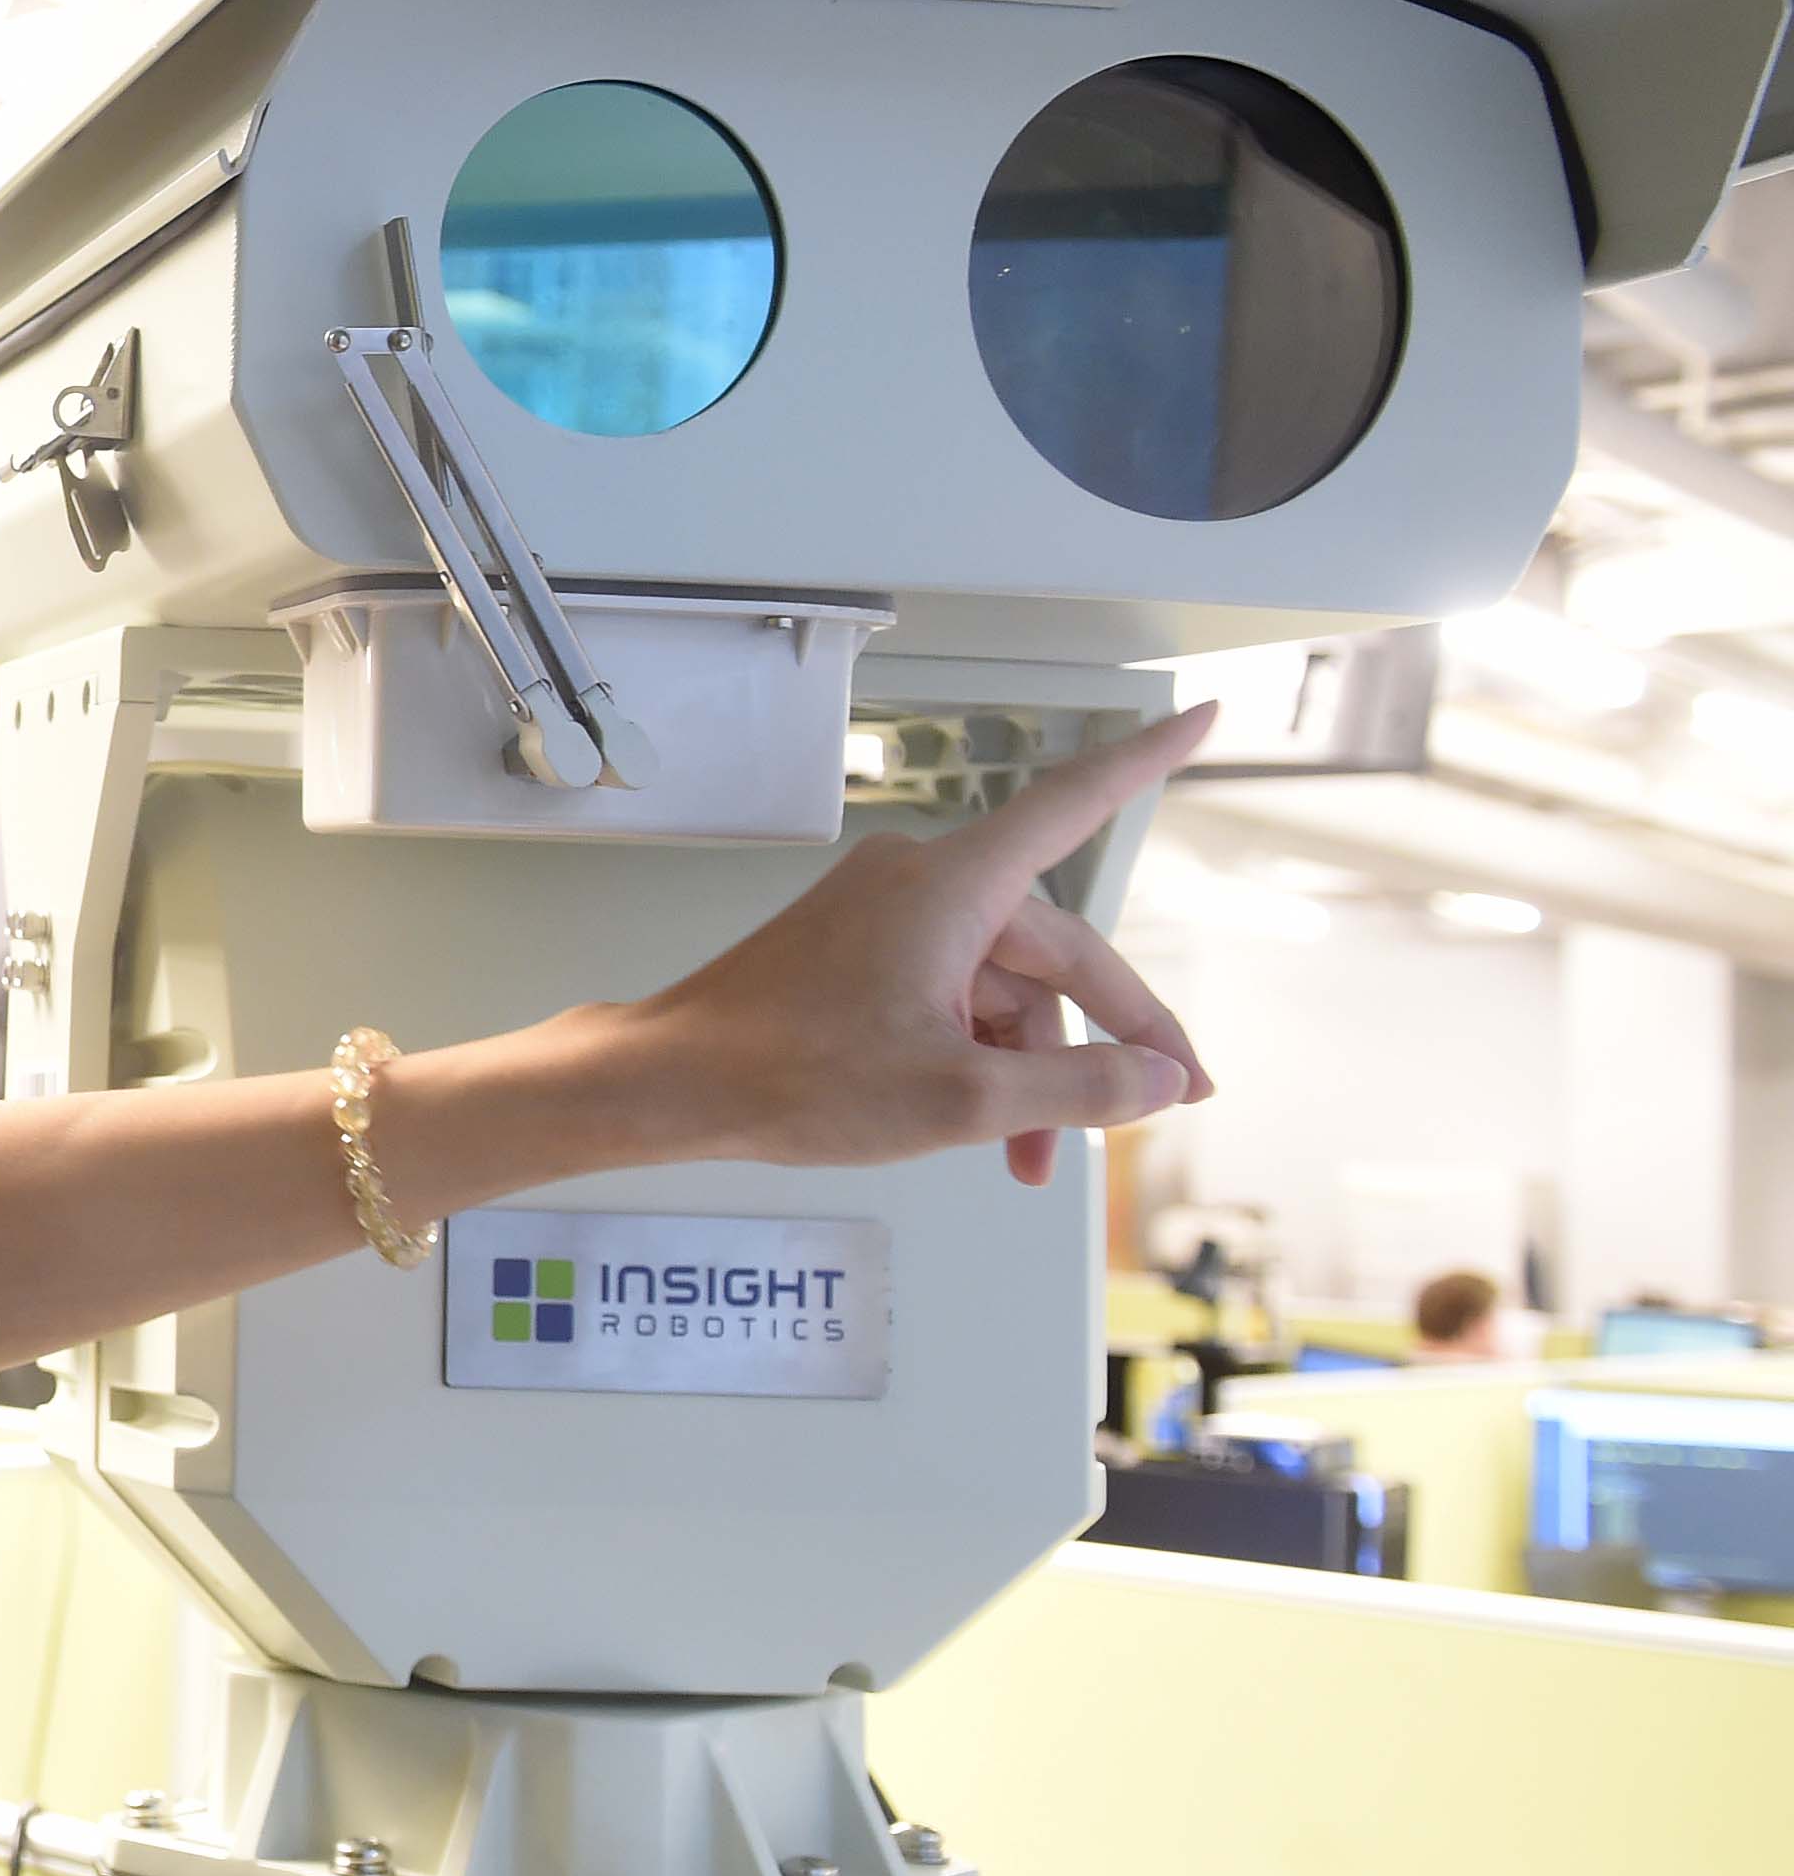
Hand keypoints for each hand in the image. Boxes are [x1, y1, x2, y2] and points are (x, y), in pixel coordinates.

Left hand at [624, 702, 1219, 1186]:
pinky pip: (953, 998)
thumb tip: (1156, 1081)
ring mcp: (889, 918)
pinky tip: (989, 1134)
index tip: (1203, 714)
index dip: (1148, 761)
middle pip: (1056, 950)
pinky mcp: (862, 954)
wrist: (673, 1083)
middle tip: (1168, 1101)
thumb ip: (1078, 1088)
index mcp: (954, 887)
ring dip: (1033, 1072)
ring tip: (1029, 1161)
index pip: (1076, 802)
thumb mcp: (961, 1099)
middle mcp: (925, 885)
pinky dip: (980, 1060)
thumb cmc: (793, 1077)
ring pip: (1004, 991)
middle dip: (1108, 1036)